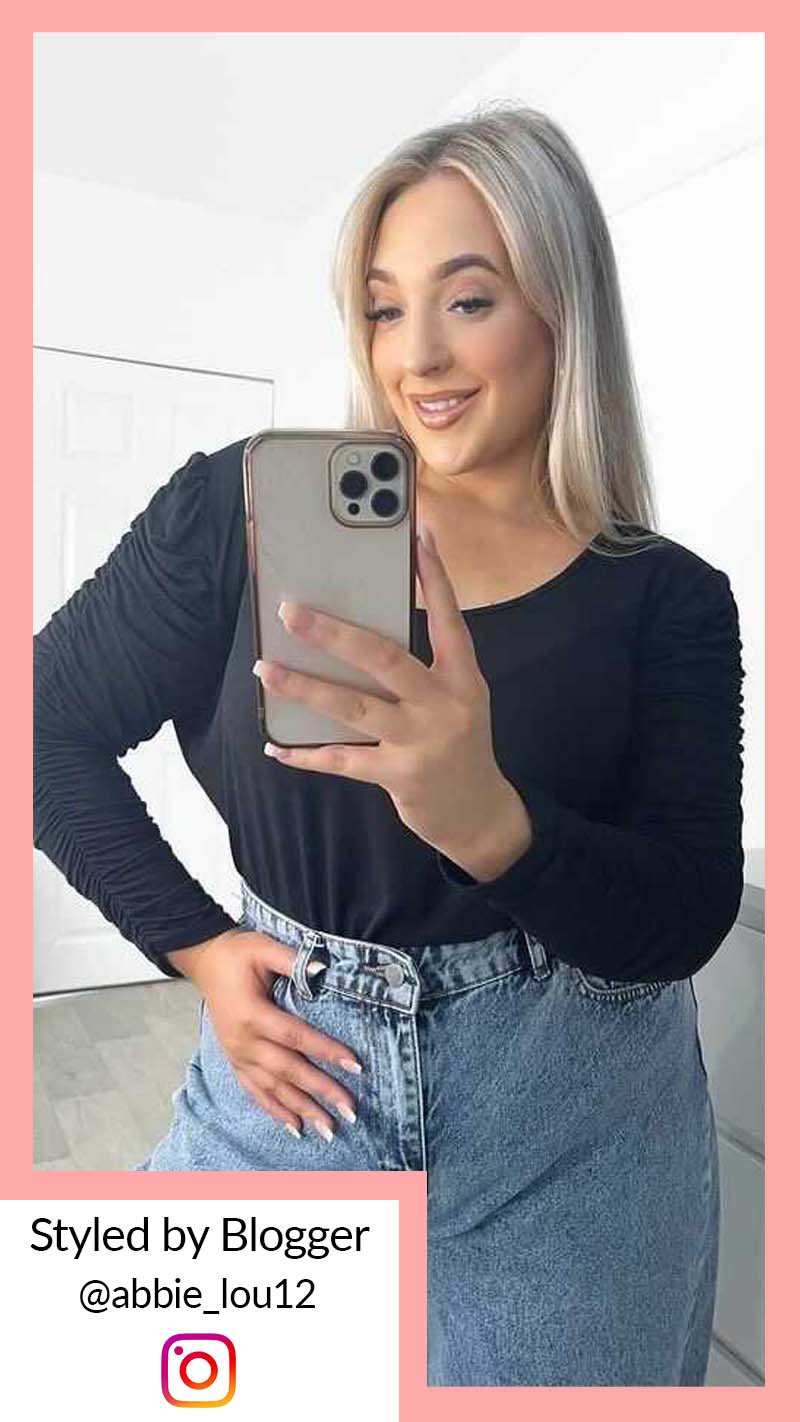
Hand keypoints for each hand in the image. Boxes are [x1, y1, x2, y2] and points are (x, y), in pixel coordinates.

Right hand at [167, 928, 361, 1140]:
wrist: (204, 961)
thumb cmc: (237, 953)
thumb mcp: (264, 947)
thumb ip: (293, 959)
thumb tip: (323, 970)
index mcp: (253, 1014)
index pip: (297, 1037)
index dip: (327, 1051)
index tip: (355, 1066)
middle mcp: (243, 1041)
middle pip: (289, 1070)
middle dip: (321, 1091)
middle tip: (350, 1110)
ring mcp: (237, 1055)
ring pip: (273, 1088)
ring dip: (302, 1109)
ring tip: (328, 1129)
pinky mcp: (234, 1061)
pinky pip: (255, 1091)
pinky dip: (275, 1110)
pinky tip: (295, 1126)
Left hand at [253, 524, 512, 859]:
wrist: (478, 813)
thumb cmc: (458, 743)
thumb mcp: (459, 697)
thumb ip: (426, 666)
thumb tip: (360, 630)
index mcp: (464, 677)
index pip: (448, 619)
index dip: (434, 577)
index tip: (418, 535)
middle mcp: (445, 704)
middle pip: (385, 659)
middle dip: (334, 633)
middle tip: (292, 611)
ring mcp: (421, 741)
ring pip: (353, 706)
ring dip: (304, 687)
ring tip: (266, 669)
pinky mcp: (397, 775)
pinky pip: (341, 759)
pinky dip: (305, 753)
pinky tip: (275, 744)